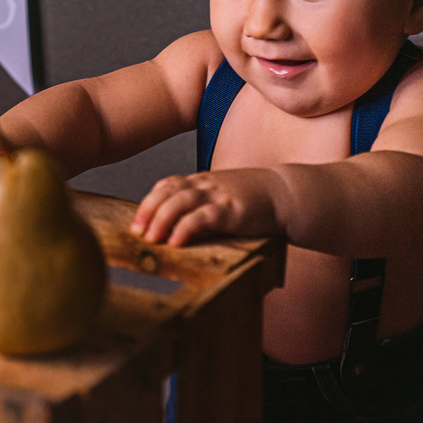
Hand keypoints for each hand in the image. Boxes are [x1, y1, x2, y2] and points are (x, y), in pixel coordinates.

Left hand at [129, 168, 284, 246]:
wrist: (287, 194)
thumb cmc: (254, 199)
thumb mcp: (222, 197)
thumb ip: (201, 206)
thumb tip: (177, 228)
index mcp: (201, 181)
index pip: (167, 185)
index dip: (149, 202)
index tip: (136, 222)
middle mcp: (205, 184)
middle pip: (167, 192)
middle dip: (148, 211)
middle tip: (135, 232)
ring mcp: (218, 195)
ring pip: (180, 202)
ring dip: (160, 220)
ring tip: (149, 239)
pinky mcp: (232, 210)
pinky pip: (203, 217)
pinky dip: (185, 228)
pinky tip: (176, 242)